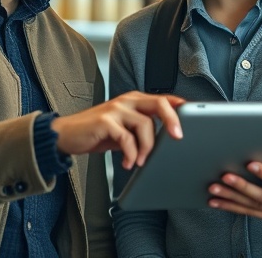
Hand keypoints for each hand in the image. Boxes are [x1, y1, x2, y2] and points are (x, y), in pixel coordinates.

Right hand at [51, 91, 183, 168]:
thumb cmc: (97, 133)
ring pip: (144, 124)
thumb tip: (166, 141)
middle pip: (159, 104)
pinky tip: (128, 163)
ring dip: (147, 147)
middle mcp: (127, 101)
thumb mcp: (124, 129)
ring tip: (140, 162)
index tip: (194, 118)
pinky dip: (130, 153)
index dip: (180, 107)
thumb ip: (142, 130)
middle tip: (178, 138)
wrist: (66, 135)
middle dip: (173, 120)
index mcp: (134, 100)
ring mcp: (115, 109)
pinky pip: (126, 137)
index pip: (163, 99)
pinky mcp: (104, 121)